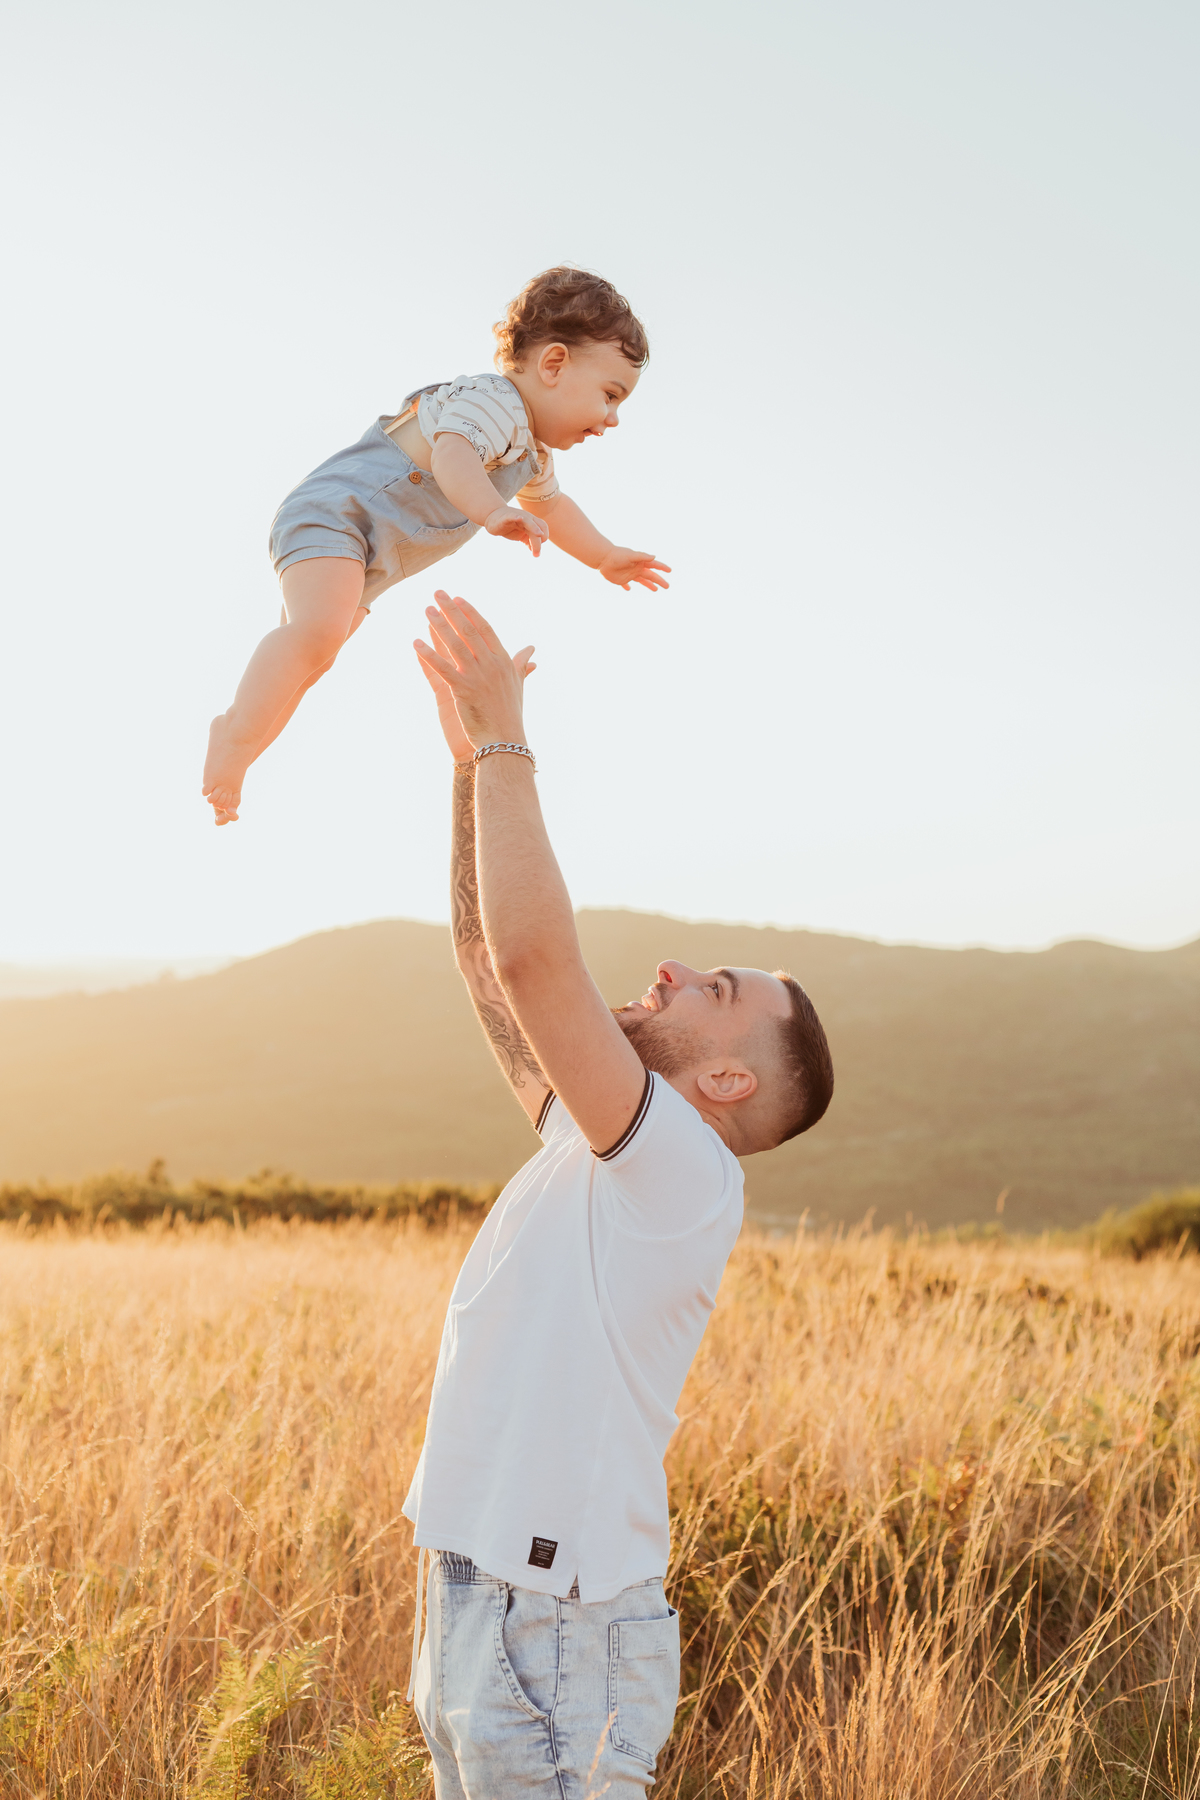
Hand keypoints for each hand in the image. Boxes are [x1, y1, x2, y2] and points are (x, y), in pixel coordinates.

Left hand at [414, 593, 533, 752]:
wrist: (504, 741)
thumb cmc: (510, 715)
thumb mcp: (518, 685)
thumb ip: (521, 664)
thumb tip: (532, 650)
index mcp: (504, 662)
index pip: (485, 629)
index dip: (470, 613)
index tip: (458, 598)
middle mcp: (491, 666)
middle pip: (468, 631)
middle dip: (452, 610)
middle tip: (437, 593)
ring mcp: (477, 677)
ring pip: (455, 645)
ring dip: (439, 625)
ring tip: (427, 610)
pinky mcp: (463, 691)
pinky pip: (442, 669)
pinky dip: (429, 655)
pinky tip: (416, 643)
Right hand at [484, 506, 548, 556]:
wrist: (493, 517)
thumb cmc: (509, 526)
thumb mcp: (521, 535)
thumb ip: (529, 541)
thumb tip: (535, 552)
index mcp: (532, 522)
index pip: (544, 528)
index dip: (544, 539)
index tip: (536, 550)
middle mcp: (527, 518)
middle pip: (539, 527)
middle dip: (539, 542)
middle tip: (536, 555)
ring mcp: (517, 516)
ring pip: (528, 522)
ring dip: (534, 528)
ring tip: (539, 535)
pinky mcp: (506, 518)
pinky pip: (512, 516)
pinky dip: (516, 517)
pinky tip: (519, 519)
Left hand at [596, 547, 670, 592]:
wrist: (603, 558)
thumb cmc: (617, 555)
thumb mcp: (630, 555)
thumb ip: (642, 556)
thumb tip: (654, 557)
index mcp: (640, 562)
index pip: (654, 565)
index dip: (662, 568)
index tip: (670, 570)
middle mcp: (636, 569)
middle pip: (651, 576)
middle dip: (659, 580)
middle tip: (667, 586)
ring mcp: (630, 574)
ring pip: (642, 581)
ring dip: (649, 585)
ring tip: (656, 590)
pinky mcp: (621, 580)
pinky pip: (626, 584)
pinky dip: (627, 587)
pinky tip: (629, 589)